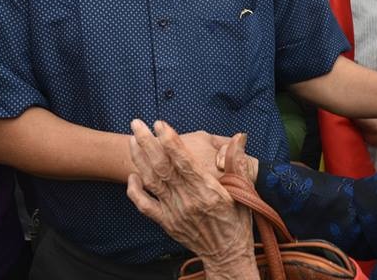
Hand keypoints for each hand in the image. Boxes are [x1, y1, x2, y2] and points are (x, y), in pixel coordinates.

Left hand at [127, 119, 256, 275]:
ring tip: (132, 140)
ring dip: (139, 159)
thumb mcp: (244, 191)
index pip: (184, 161)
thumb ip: (237, 162)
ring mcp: (174, 212)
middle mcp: (188, 200)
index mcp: (207, 190)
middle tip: (137, 123)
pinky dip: (135, 190)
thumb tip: (240, 137)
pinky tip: (133, 175)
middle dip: (147, 143)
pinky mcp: (166, 222)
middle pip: (162, 166)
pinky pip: (145, 206)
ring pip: (151, 181)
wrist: (227, 253)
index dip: (170, 141)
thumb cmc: (237, 220)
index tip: (160, 124)